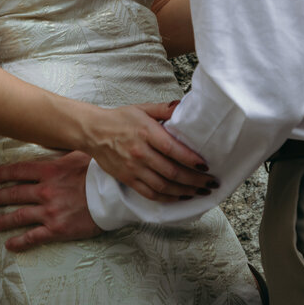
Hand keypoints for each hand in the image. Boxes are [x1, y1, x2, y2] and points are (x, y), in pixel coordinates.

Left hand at [0, 151, 100, 248]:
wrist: (114, 195)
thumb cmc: (101, 173)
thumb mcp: (81, 154)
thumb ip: (65, 152)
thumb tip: (58, 141)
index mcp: (50, 171)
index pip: (19, 171)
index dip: (3, 174)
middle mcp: (45, 191)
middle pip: (14, 193)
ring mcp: (49, 211)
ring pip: (19, 216)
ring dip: (4, 220)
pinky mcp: (57, 229)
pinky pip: (33, 237)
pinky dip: (19, 241)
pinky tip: (10, 244)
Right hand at [84, 100, 218, 200]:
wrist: (93, 132)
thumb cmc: (120, 118)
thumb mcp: (143, 108)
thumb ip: (164, 109)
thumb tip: (183, 106)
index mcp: (147, 133)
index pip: (174, 150)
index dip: (192, 160)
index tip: (207, 166)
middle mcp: (141, 153)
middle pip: (172, 172)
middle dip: (195, 180)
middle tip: (210, 183)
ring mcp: (133, 168)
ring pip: (163, 186)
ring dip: (184, 191)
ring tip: (200, 192)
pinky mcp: (127, 179)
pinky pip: (150, 193)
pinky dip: (167, 198)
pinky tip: (179, 197)